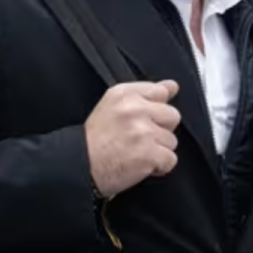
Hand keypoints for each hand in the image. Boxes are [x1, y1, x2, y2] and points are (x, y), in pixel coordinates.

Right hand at [84, 80, 180, 197]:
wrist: (80, 165)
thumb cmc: (95, 140)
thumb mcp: (112, 106)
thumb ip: (144, 94)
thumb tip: (172, 86)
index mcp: (125, 94)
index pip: (161, 92)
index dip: (157, 109)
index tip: (146, 119)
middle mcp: (135, 109)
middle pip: (172, 116)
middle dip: (161, 130)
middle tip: (140, 139)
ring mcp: (143, 131)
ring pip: (171, 140)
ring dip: (159, 150)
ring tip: (137, 153)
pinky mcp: (148, 153)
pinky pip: (170, 159)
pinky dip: (160, 167)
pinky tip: (142, 165)